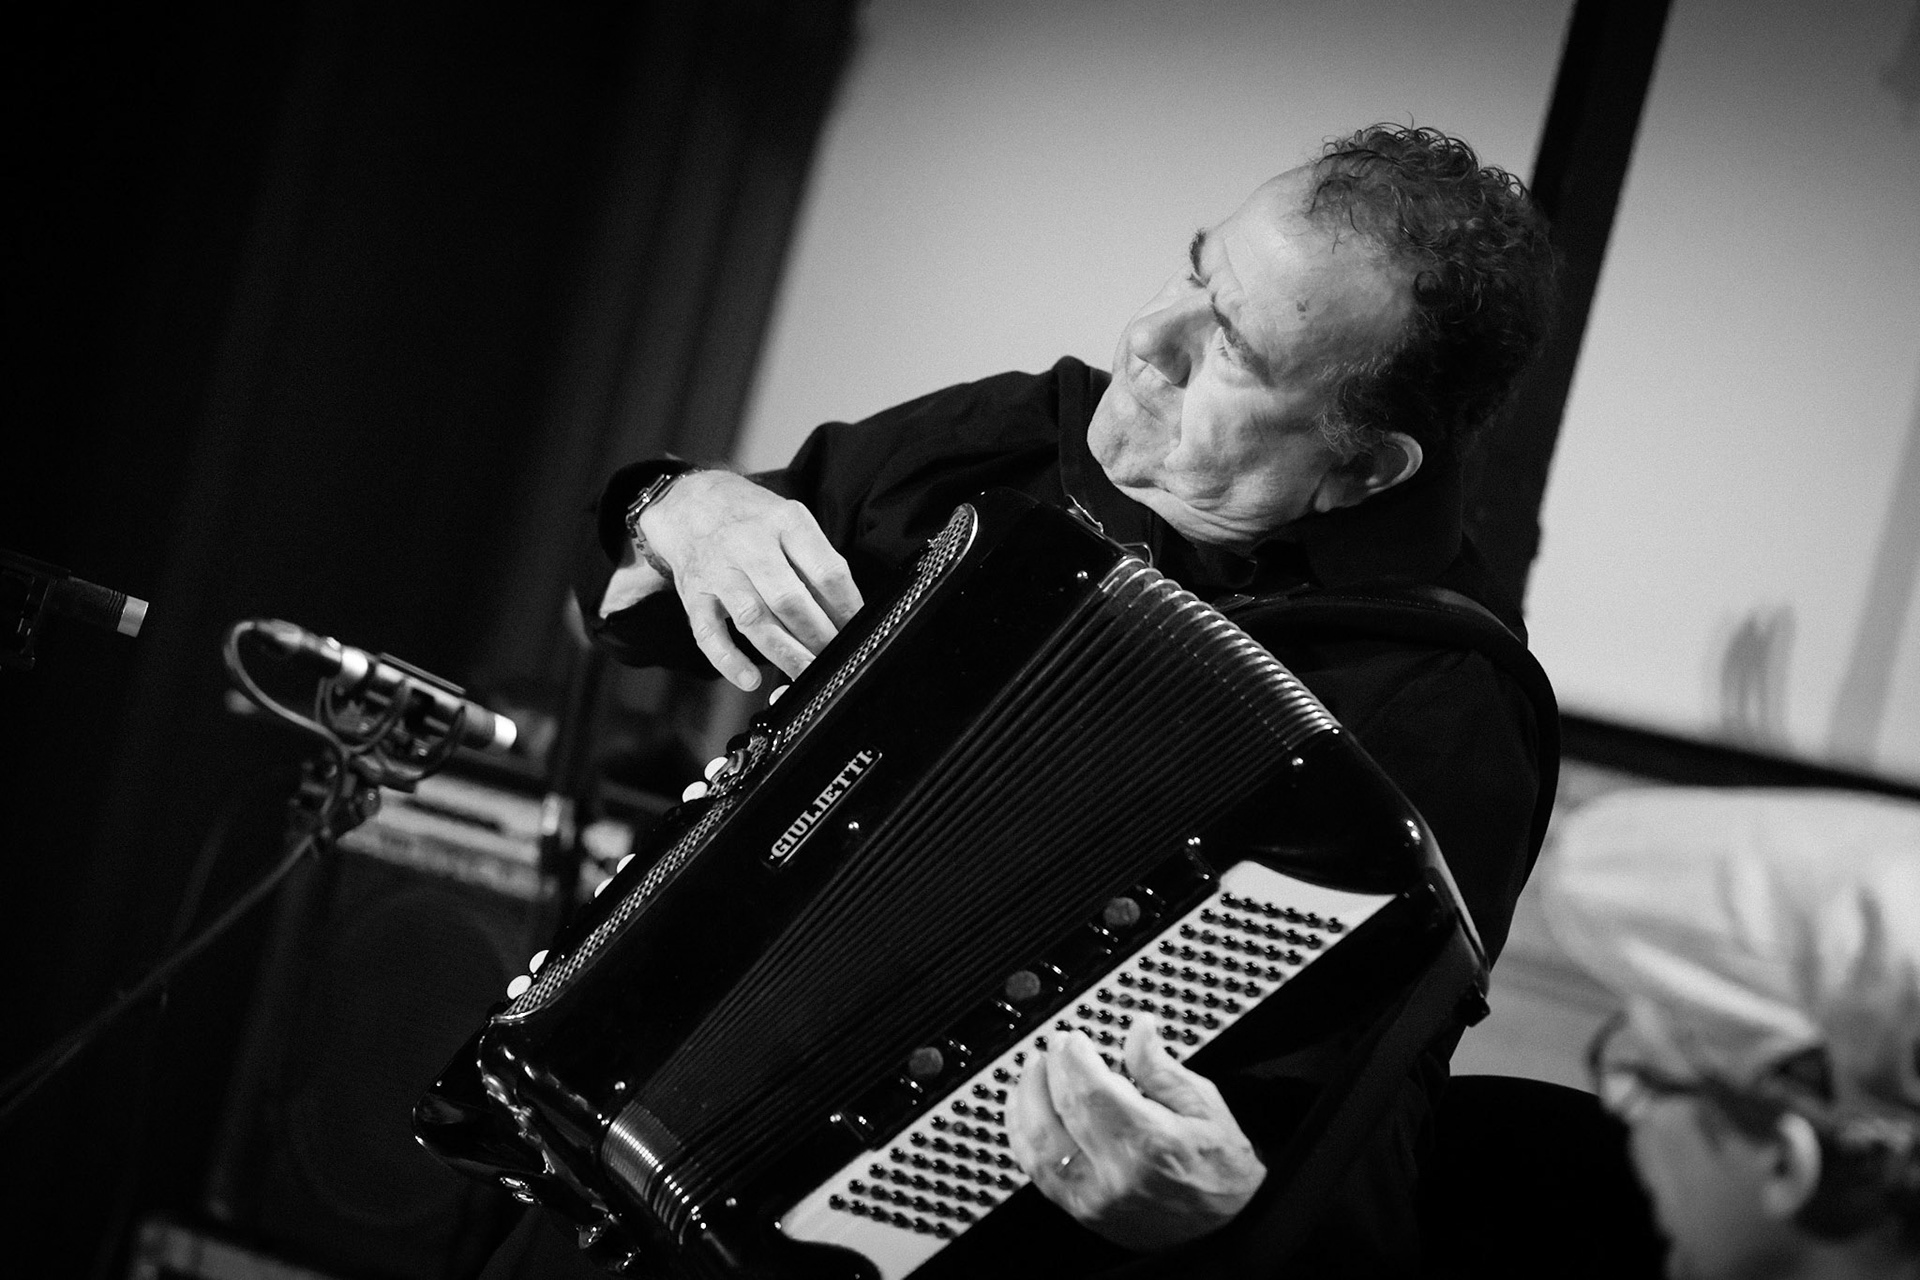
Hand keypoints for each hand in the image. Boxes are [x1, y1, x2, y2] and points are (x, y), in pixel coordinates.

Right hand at [638, 471, 862, 689]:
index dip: (847, 608)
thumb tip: (847, 615)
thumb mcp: (791, 522)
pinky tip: (751, 680)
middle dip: (818, 636)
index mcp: (786, 522)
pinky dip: (729, 660)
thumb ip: (816, 562)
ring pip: (753, 618)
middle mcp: (750, 544)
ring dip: (783, 652)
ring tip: (805, 675)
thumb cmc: (752, 519)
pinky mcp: (694, 595)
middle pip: (790, 599)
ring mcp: (719, 571)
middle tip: (835, 659)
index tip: (859, 631)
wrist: (691, 504)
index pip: (826, 571)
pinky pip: (709, 633)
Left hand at [1008, 1017, 1265, 1250]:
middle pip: (1061, 1112)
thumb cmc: (1222, 1170)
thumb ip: (1162, 1069)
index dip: (1073, 1058)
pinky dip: (1023, 1137)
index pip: (1091, 1091)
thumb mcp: (1206, 1107)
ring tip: (1034, 1070)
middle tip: (1054, 1045)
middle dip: (1050, 1070)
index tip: (1072, 1038)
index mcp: (1151, 1143)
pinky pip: (1037, 1172)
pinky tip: (1026, 1111)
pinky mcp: (1082, 1213)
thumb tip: (1138, 1029)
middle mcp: (1116, 1175)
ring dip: (1026, 1100)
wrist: (1229, 1231)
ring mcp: (1094, 1199)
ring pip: (1038, 1145)